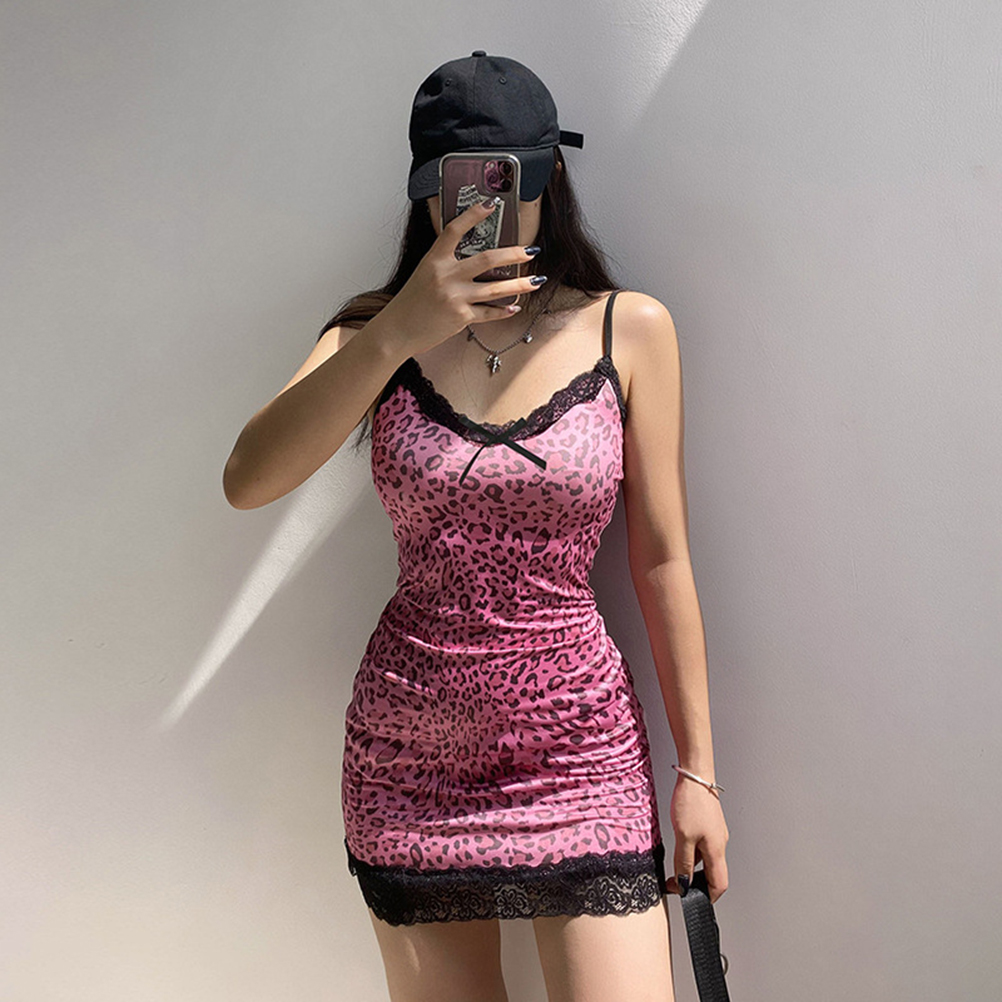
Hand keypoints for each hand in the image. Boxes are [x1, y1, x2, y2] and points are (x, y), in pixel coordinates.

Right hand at [379, 198, 544, 356]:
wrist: (398, 330)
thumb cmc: (411, 303)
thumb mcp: (424, 274)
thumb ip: (446, 264)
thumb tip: (474, 259)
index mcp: (434, 260)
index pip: (455, 230)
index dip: (473, 215)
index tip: (491, 205)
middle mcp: (446, 276)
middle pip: (487, 259)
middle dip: (514, 254)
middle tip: (530, 251)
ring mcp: (455, 297)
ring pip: (496, 288)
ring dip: (520, 284)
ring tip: (536, 280)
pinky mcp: (461, 317)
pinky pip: (489, 313)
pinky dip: (504, 311)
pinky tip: (515, 307)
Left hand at [667, 771, 729, 903]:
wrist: (695, 776)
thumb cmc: (691, 802)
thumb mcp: (683, 836)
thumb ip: (683, 862)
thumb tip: (684, 883)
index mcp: (717, 850)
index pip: (719, 885)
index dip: (707, 897)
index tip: (690, 899)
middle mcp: (720, 844)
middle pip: (713, 874)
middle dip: (697, 883)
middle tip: (676, 884)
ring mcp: (715, 834)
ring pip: (706, 860)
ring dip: (692, 867)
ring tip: (674, 866)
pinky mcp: (709, 825)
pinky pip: (703, 847)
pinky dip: (692, 853)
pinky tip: (679, 847)